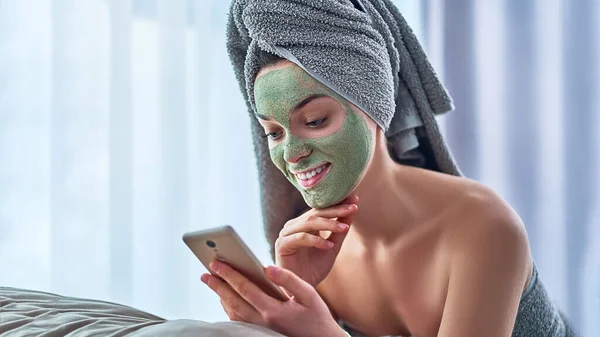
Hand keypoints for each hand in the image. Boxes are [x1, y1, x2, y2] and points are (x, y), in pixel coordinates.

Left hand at [201, 261, 347, 336]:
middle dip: (218, 286)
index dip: (229, 275)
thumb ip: (288, 279)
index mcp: (273, 311)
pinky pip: (239, 321)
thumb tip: (267, 267)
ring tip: (212, 283)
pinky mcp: (261, 333)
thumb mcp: (308, 294)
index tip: (216, 264)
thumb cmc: (317, 316)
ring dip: (221, 297)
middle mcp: (263, 322)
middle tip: (206, 273)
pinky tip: (227, 299)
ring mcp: (261, 329)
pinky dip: (229, 309)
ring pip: (233, 313)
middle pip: (233, 302)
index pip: (245, 289)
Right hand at [275, 194, 358, 286]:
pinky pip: (300, 238)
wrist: (301, 290)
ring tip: (344, 228)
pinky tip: (328, 246)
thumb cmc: (315, 269)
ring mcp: (286, 234)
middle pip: (315, 213)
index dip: (337, 204)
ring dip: (328, 224)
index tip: (354, 199)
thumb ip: (340, 230)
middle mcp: (293, 226)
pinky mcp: (281, 245)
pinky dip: (315, 240)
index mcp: (304, 224)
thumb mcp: (332, 247)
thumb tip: (353, 208)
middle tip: (352, 209)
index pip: (321, 210)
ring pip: (308, 223)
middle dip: (335, 211)